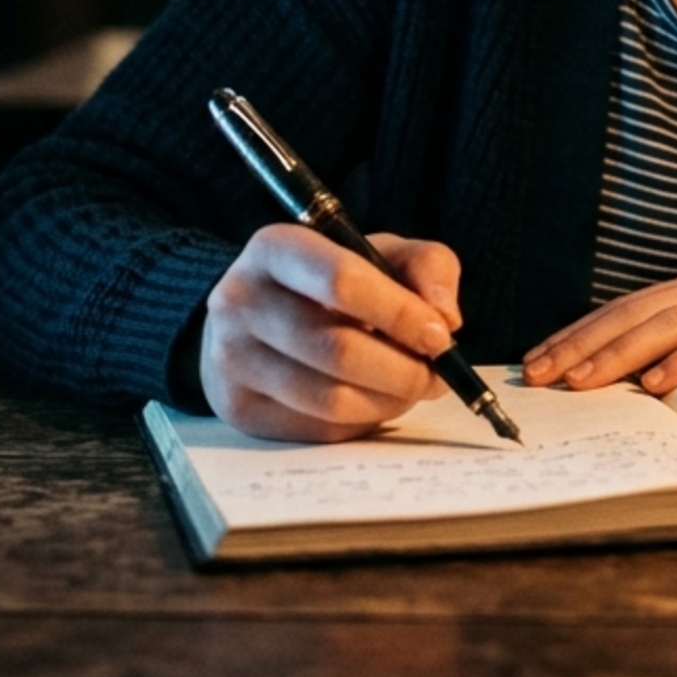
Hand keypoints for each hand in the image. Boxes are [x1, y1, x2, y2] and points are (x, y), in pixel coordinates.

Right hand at [198, 224, 465, 442]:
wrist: (256, 317)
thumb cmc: (330, 284)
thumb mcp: (380, 253)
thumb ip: (427, 267)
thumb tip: (444, 319)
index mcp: (275, 248)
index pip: (341, 281)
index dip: (400, 313)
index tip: (440, 336)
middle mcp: (240, 300)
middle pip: (338, 349)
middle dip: (403, 369)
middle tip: (435, 374)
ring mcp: (231, 357)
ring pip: (330, 398)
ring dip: (388, 400)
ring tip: (409, 387)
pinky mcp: (237, 406)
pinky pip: (318, 428)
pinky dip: (361, 420)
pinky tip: (372, 399)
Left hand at [521, 256, 676, 394]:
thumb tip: (651, 371)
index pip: (628, 306)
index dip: (581, 330)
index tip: (541, 355)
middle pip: (633, 313)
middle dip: (580, 344)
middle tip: (538, 372)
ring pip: (664, 326)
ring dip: (616, 355)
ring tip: (579, 380)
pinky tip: (656, 383)